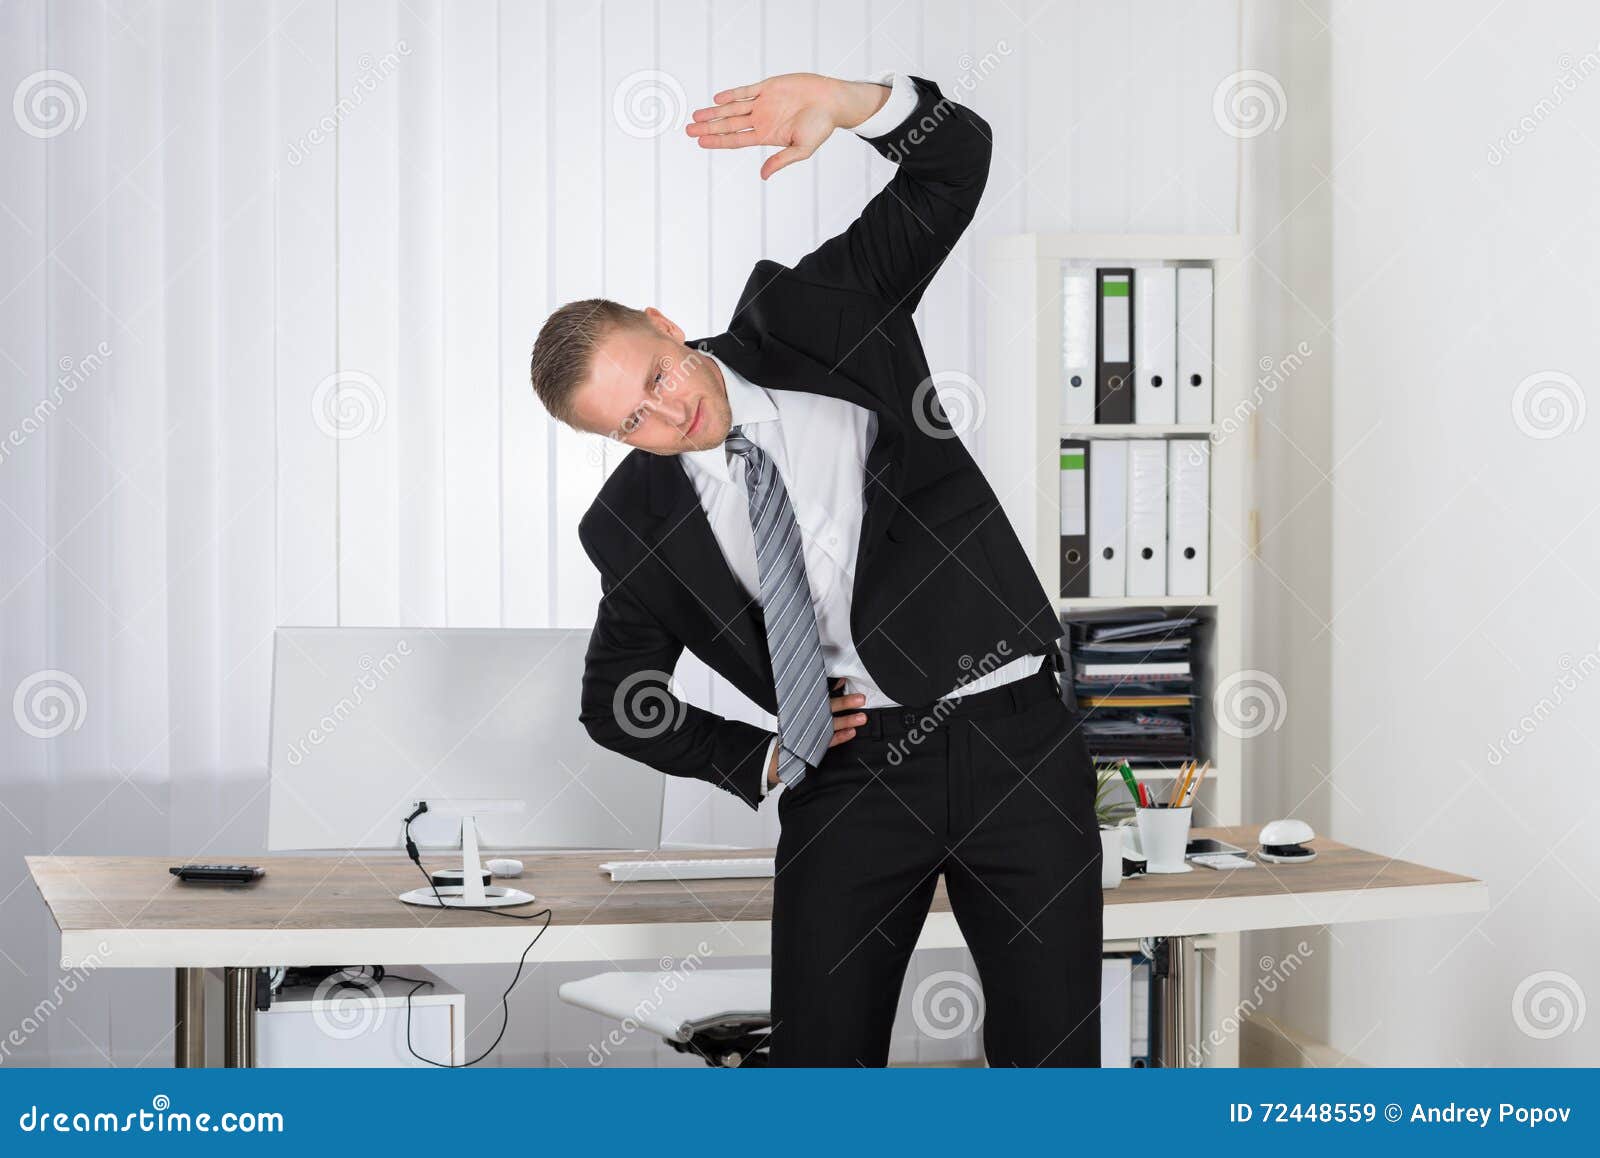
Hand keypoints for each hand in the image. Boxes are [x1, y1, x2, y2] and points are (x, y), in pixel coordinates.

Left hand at [685, 73, 889, 179]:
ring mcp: (763, 103)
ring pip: (732, 108)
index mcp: (766, 136)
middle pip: (728, 124)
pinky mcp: (768, 86)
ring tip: (696, 116)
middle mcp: (761, 119)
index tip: (700, 143)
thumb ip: (781, 161)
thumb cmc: (821, 126)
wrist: (833, 101)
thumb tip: (763, 176)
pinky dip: (732, 94)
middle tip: (688, 130)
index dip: (717, 141)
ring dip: (714, 112)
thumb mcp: (802, 149)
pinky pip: (746, 90)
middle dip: (708, 127)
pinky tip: (718, 99)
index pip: (736, 140)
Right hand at [766, 681, 868, 787]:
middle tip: (860, 699)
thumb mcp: (800, 706)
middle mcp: (805, 718)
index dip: (831, 688)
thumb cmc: (792, 725)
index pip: (817, 695)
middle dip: (844, 703)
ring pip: (829, 725)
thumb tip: (839, 681)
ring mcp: (809, 732)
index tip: (844, 682)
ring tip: (861, 718)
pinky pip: (828, 741)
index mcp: (802, 706)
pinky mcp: (812, 746)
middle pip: (825, 708)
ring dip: (846, 721)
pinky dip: (840, 737)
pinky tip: (851, 732)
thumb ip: (819, 693)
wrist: (777, 752)